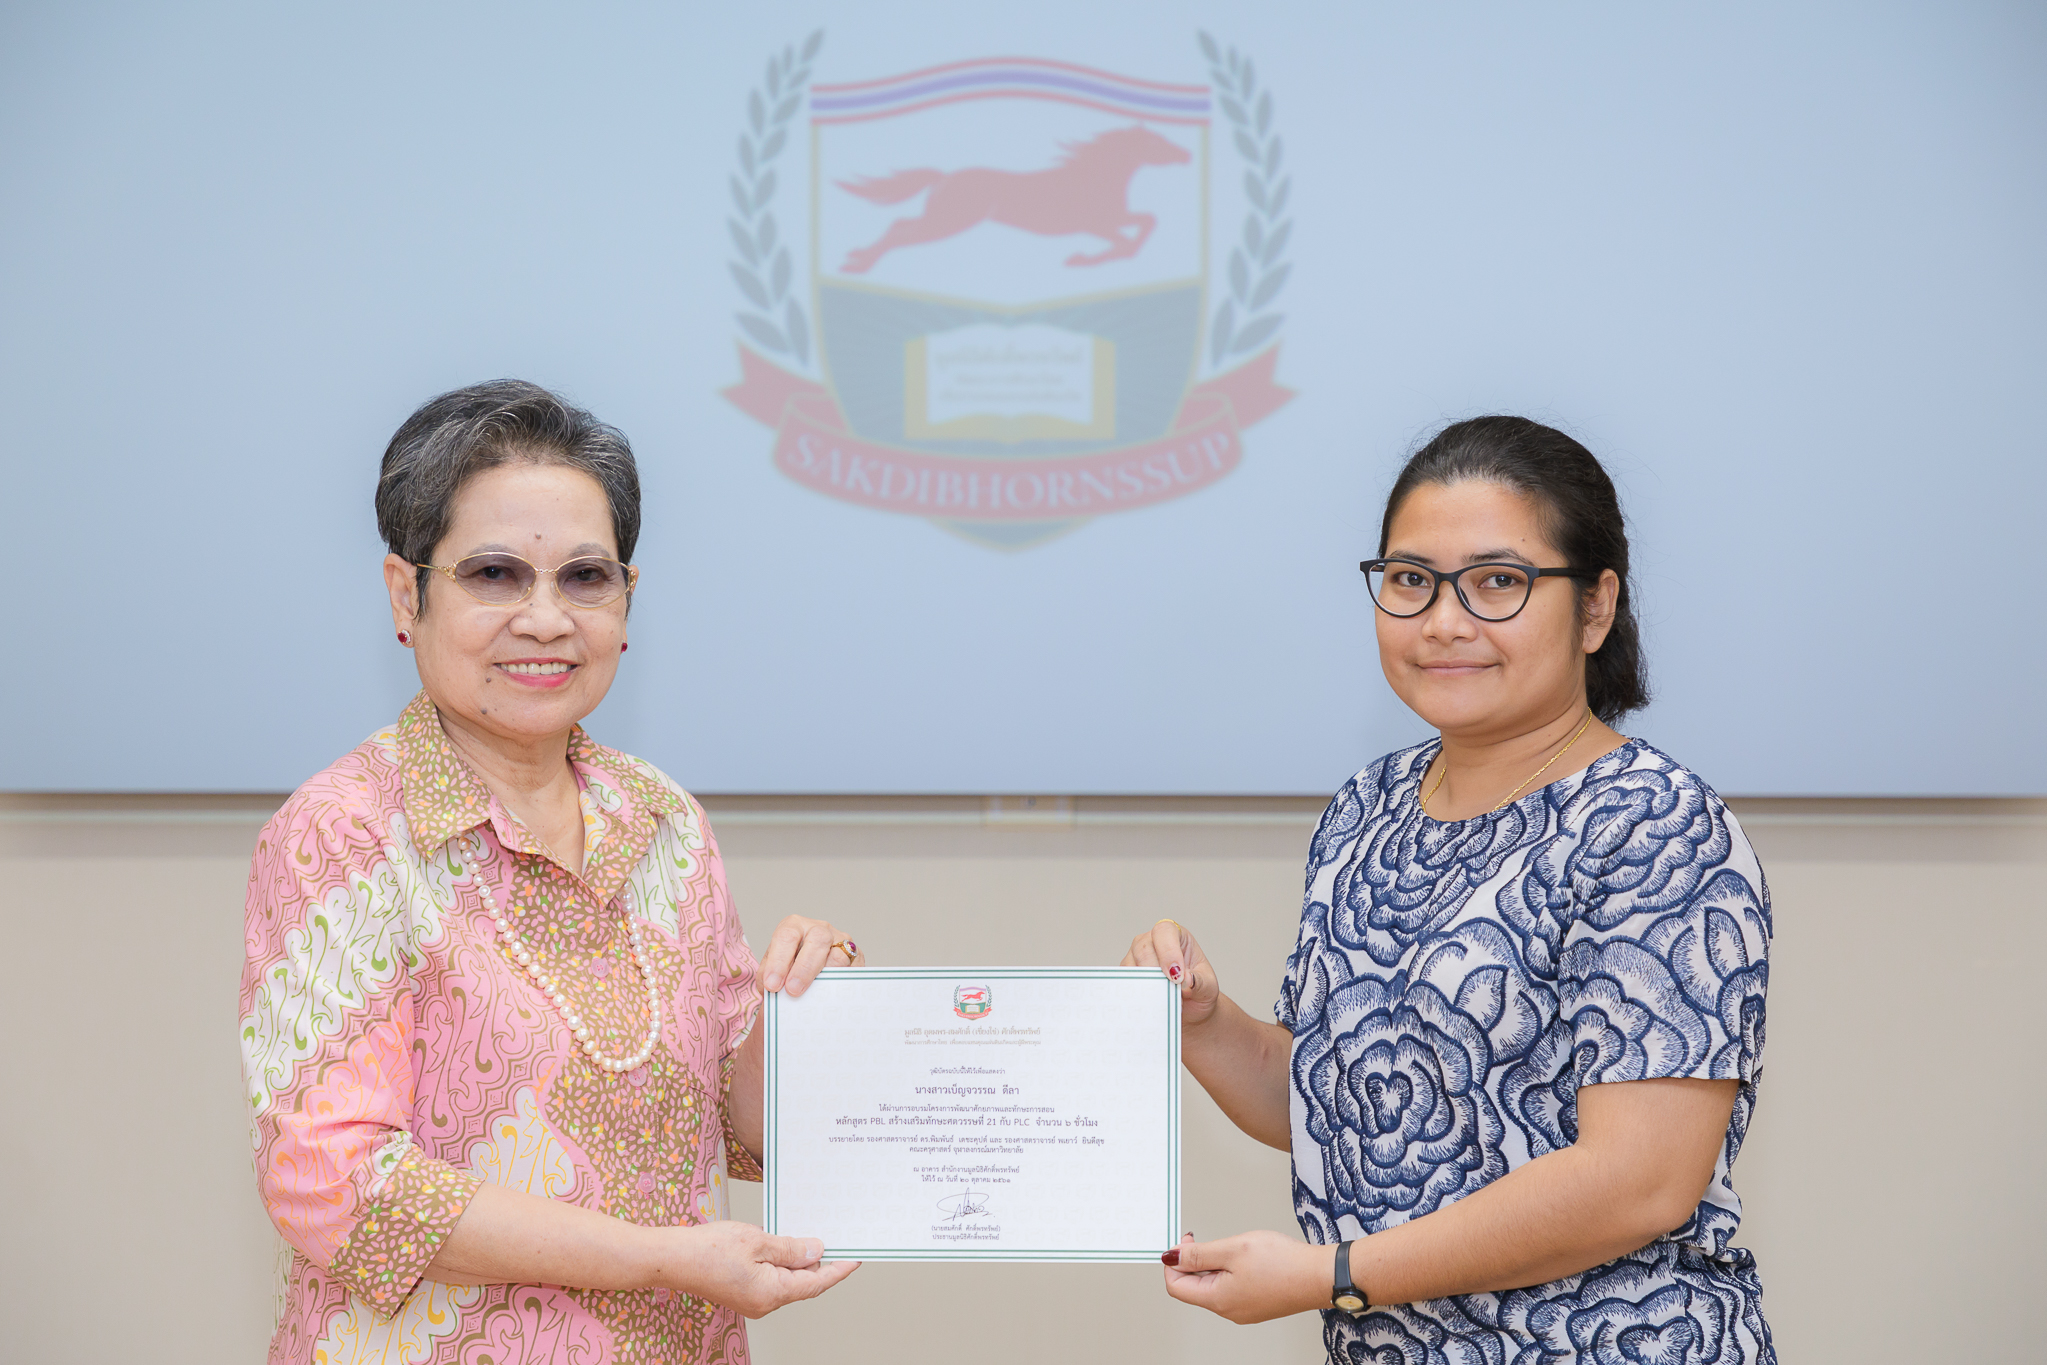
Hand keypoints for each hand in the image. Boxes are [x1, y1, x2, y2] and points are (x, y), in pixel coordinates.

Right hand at [656, 1221, 859, 1317]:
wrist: (672, 1259)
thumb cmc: (709, 1248)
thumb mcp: (757, 1240)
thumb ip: (790, 1248)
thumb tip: (816, 1251)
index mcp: (772, 1293)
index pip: (817, 1283)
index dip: (839, 1269)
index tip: (856, 1257)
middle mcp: (765, 1303)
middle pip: (804, 1283)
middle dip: (821, 1262)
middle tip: (839, 1238)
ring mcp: (753, 1300)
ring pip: (788, 1280)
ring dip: (800, 1260)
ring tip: (813, 1236)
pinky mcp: (743, 1293)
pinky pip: (772, 1278)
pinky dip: (783, 1263)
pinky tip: (786, 1243)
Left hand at [759, 915, 863, 996]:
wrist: (809, 976)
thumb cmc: (787, 971)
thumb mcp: (772, 970)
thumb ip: (769, 978)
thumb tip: (774, 990)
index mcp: (794, 926)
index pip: (787, 936)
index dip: (779, 961)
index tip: (773, 985)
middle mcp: (819, 929)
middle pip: (817, 940)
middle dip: (804, 968)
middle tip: (793, 990)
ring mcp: (841, 941)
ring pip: (838, 957)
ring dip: (824, 978)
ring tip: (813, 995)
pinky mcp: (857, 957)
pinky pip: (852, 971)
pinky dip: (840, 985)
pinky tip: (829, 995)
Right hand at [1122, 920, 1221, 1028]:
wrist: (1190, 1008)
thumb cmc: (1199, 990)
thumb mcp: (1208, 987)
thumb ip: (1200, 983)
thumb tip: (1187, 980)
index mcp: (1176, 936)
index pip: (1165, 932)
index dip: (1168, 951)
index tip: (1177, 976)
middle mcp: (1152, 941)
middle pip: (1143, 948)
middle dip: (1155, 972)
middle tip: (1169, 992)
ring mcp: (1136, 956)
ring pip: (1131, 965)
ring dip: (1145, 984)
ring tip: (1163, 1000)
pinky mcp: (1128, 974)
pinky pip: (1124, 981)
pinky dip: (1136, 993)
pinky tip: (1149, 1003)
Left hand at [1161, 1230, 1332, 1324]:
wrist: (1320, 1275)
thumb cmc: (1283, 1263)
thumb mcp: (1233, 1249)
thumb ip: (1198, 1254)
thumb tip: (1172, 1258)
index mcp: (1218, 1300)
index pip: (1176, 1286)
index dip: (1174, 1262)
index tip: (1185, 1241)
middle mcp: (1229, 1310)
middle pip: (1194, 1287)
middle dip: (1194, 1261)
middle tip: (1206, 1239)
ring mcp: (1245, 1310)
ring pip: (1213, 1287)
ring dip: (1212, 1265)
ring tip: (1232, 1247)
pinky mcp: (1258, 1305)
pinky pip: (1231, 1289)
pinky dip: (1229, 1271)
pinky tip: (1244, 1258)